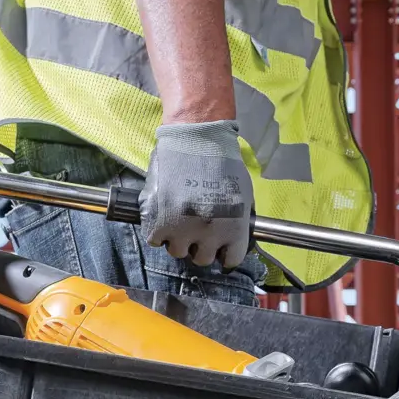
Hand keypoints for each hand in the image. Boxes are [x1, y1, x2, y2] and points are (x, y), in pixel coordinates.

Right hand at [140, 120, 253, 268]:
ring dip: (177, 239)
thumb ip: (238, 221)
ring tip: (177, 219)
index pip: (231, 260)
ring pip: (177, 251)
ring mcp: (181, 230)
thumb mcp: (243, 195)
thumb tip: (231, 238)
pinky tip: (163, 214)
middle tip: (195, 229)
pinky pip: (155, 240)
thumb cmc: (222, 161)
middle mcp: (208, 234)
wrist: (195, 139)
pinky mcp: (157, 222)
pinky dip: (157, 230)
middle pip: (202, 258)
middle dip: (199, 245)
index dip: (223, 253)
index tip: (218, 247)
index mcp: (233, 230)